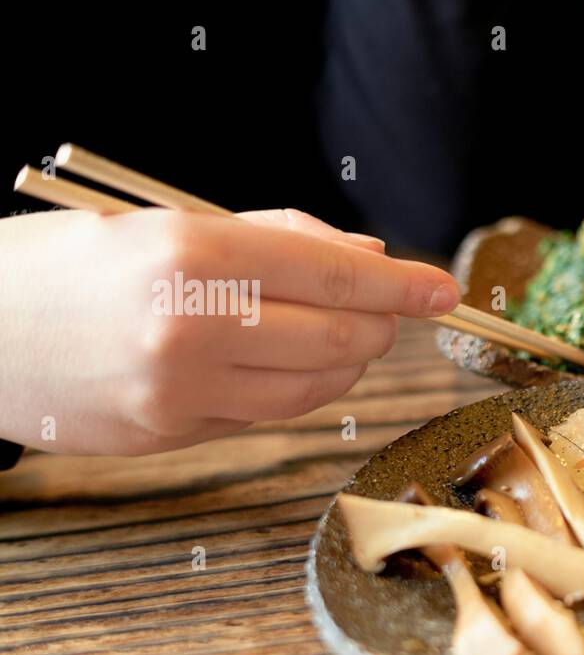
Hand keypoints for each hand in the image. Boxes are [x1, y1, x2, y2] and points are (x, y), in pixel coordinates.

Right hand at [0, 207, 459, 455]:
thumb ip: (274, 237)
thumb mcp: (163, 221)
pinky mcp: (170, 433)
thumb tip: (367, 256)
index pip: (333, 274)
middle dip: (378, 322)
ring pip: (314, 389)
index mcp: (191, 256)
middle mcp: (191, 329)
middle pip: (339, 337)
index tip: (442, 288)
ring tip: (335, 330)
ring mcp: (180, 392)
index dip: (401, 285)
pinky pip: (266, 414)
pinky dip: (295, 388)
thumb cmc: (69, 262)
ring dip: (345, 360)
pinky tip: (281, 362)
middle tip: (385, 307)